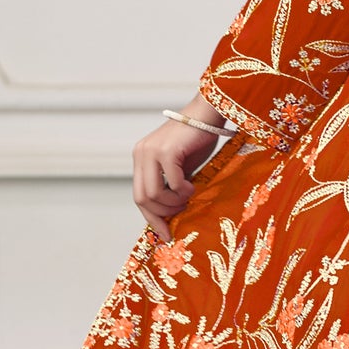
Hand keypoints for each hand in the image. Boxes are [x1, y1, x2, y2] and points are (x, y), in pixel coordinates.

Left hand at [133, 111, 221, 242]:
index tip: (166, 234)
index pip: (139, 195)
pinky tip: (193, 186)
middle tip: (182, 211)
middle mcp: (141, 153)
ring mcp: (151, 152)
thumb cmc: (198, 139)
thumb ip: (170, 184)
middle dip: (163, 213)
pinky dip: (184, 191)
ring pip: (154, 194)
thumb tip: (171, 212)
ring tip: (189, 196)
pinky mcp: (166, 151)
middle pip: (142, 198)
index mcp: (141, 157)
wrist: (208, 114)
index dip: (152, 218)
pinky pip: (172, 183)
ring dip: (175, 202)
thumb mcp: (179, 166)